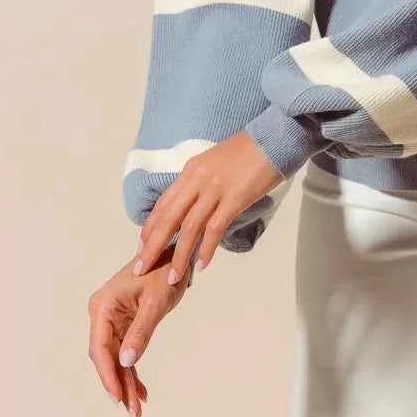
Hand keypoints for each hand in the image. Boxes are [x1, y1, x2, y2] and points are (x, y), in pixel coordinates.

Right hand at [87, 246, 188, 416]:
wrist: (175, 251)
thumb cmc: (166, 270)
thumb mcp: (156, 302)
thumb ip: (141, 331)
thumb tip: (126, 362)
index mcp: (103, 306)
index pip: (100, 348)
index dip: (107, 376)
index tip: (117, 399)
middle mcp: (102, 314)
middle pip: (107, 357)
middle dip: (119, 386)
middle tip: (132, 414)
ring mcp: (112, 319)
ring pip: (116, 359)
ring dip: (127, 383)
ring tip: (137, 411)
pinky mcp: (124, 323)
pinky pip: (126, 351)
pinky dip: (133, 371)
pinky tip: (141, 392)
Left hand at [132, 130, 284, 285]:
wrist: (274, 137)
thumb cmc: (249, 150)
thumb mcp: (216, 162)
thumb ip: (202, 181)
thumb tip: (194, 204)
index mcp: (191, 170)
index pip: (164, 203)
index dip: (151, 227)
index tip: (142, 247)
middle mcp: (198, 179)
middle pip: (169, 217)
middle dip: (153, 246)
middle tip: (142, 268)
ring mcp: (215, 188)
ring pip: (190, 227)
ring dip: (179, 255)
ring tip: (172, 278)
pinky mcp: (235, 198)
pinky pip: (215, 228)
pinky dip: (206, 248)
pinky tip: (202, 265)